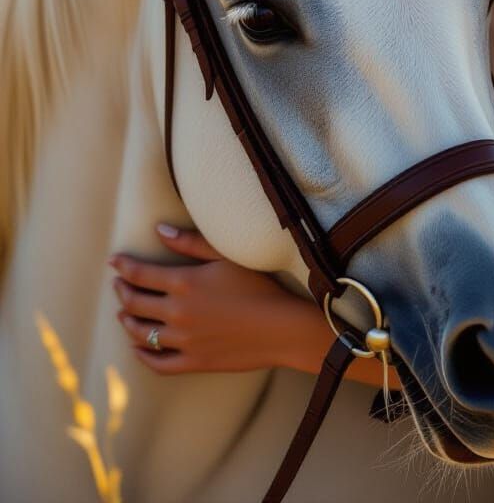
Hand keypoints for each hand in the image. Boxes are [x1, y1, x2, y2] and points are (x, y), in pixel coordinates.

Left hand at [108, 224, 313, 375]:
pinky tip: (139, 348)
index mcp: (184, 282)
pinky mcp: (193, 361)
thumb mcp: (226, 257)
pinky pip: (157, 363)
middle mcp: (177, 312)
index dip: (123, 266)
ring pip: (140, 333)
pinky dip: (142, 355)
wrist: (281, 327)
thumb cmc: (259, 286)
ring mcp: (183, 340)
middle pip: (134, 303)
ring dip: (127, 322)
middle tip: (118, 284)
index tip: (113, 261)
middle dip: (122, 291)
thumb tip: (159, 230)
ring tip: (124, 314)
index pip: (140, 273)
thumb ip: (191, 243)